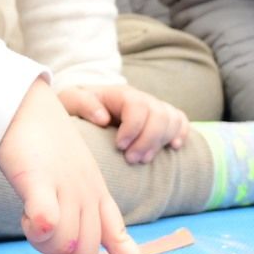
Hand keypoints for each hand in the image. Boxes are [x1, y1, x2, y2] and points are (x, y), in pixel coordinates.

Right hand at [0, 82, 156, 253]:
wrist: (25, 108)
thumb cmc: (41, 147)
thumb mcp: (67, 180)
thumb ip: (70, 212)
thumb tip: (66, 249)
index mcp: (97, 195)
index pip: (120, 236)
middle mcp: (88, 195)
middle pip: (84, 251)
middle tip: (39, 231)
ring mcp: (67, 188)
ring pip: (66, 243)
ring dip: (43, 242)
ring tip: (29, 217)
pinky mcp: (40, 181)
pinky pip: (46, 219)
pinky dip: (39, 229)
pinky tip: (31, 219)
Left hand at [57, 83, 189, 163]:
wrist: (87, 106)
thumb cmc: (78, 106)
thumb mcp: (71, 100)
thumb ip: (82, 104)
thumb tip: (103, 118)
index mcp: (120, 94)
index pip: (138, 106)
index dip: (133, 128)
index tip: (120, 146)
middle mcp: (142, 99)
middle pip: (159, 114)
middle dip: (148, 140)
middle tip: (132, 160)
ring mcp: (154, 107)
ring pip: (172, 118)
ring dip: (161, 141)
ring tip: (144, 159)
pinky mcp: (162, 118)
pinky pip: (180, 120)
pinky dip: (181, 133)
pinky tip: (173, 147)